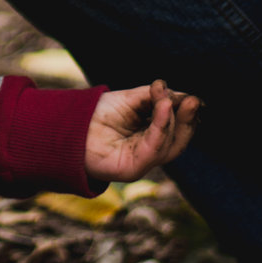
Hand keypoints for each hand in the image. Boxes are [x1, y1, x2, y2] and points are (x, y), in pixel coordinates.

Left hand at [83, 80, 200, 182]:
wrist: (68, 126)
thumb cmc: (97, 113)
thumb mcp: (130, 99)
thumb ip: (153, 97)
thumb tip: (177, 93)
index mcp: (151, 136)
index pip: (176, 128)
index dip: (185, 113)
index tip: (191, 96)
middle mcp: (149, 151)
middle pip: (178, 140)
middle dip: (187, 120)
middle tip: (193, 100)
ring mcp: (142, 162)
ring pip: (168, 144)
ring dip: (172, 120)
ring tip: (170, 99)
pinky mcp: (133, 169)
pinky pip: (153, 149)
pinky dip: (161, 127)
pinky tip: (164, 107)